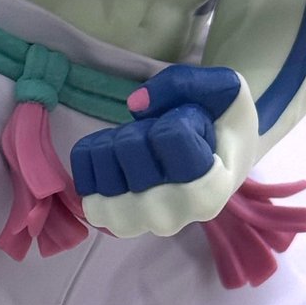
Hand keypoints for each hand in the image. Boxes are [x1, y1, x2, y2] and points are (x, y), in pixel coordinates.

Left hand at [73, 63, 258, 238]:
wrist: (220, 159)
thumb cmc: (224, 123)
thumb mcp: (224, 88)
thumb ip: (186, 83)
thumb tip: (134, 106)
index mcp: (209, 193)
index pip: (169, 135)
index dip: (179, 116)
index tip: (197, 128)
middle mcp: (169, 217)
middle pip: (128, 146)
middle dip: (144, 126)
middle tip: (165, 134)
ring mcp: (133, 222)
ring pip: (101, 161)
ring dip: (114, 139)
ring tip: (140, 143)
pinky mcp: (104, 216)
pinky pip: (80, 173)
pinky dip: (92, 152)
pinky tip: (116, 151)